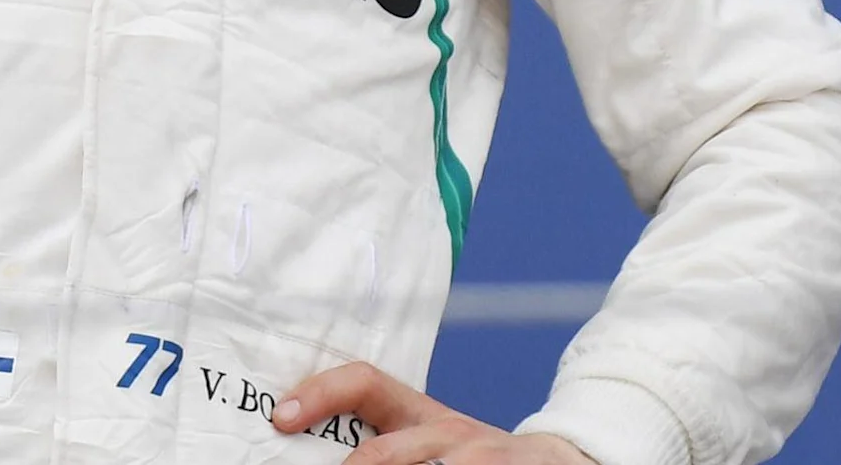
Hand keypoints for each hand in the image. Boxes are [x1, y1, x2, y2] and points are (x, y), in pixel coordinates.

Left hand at [272, 361, 595, 464]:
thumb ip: (386, 439)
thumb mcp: (433, 438)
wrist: (560, 461)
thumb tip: (307, 442)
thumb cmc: (475, 459)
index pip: (365, 382)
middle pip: (379, 455)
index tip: (280, 416)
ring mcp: (474, 457)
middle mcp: (446, 433)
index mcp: (419, 415)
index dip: (320, 393)